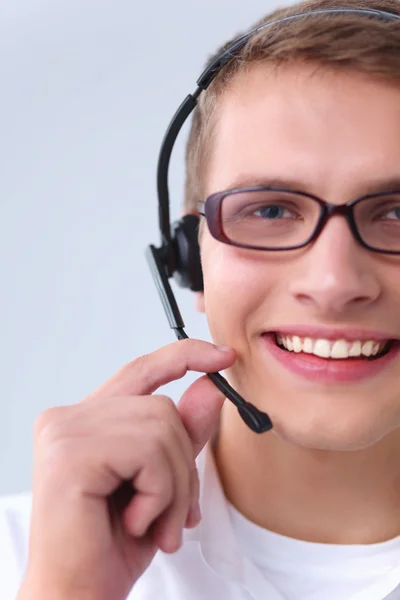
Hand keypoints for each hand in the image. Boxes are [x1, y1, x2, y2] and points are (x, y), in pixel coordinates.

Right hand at [18, 339, 235, 599]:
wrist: (80, 595)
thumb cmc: (113, 543)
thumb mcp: (162, 482)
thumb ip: (183, 434)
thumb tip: (211, 388)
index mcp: (88, 420)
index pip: (140, 370)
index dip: (184, 356)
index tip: (222, 356)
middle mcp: (68, 418)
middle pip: (162, 408)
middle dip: (183, 466)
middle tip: (172, 515)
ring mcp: (64, 431)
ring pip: (162, 428)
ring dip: (173, 486)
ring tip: (153, 523)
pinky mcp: (69, 454)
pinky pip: (148, 452)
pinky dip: (159, 493)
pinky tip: (136, 521)